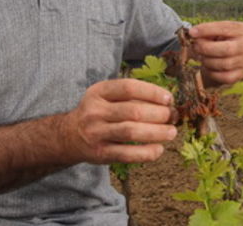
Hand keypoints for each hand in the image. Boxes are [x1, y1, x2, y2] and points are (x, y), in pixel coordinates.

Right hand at [63, 79, 177, 163]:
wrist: (70, 136)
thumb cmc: (99, 112)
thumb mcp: (107, 97)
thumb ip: (131, 96)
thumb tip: (167, 102)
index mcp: (99, 91)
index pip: (129, 88)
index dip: (152, 92)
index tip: (168, 99)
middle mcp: (95, 111)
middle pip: (133, 111)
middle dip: (159, 114)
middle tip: (172, 117)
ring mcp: (96, 133)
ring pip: (131, 132)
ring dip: (157, 133)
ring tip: (171, 132)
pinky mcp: (100, 153)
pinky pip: (127, 154)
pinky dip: (146, 153)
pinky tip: (159, 149)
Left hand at [189, 21, 242, 86]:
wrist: (231, 54)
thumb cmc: (221, 39)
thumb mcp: (217, 31)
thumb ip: (207, 31)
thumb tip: (193, 33)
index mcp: (242, 30)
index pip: (224, 28)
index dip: (206, 30)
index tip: (192, 32)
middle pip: (226, 50)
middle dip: (206, 48)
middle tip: (195, 47)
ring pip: (223, 64)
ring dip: (207, 61)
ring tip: (201, 56)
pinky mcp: (240, 74)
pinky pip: (224, 77)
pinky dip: (212, 73)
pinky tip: (207, 67)